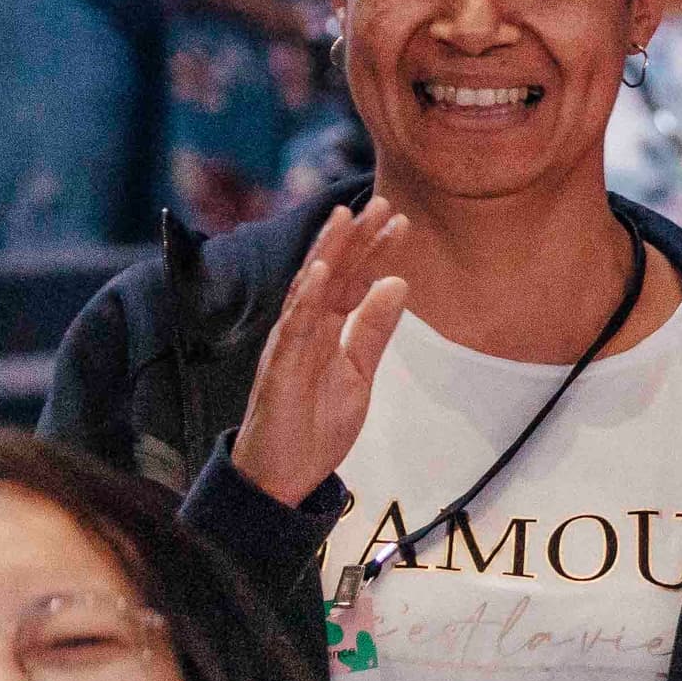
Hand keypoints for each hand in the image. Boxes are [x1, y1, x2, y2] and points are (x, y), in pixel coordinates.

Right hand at [232, 201, 411, 505]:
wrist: (281, 478)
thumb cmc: (313, 426)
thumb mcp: (358, 374)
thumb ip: (373, 331)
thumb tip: (398, 283)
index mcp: (325, 330)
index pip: (351, 280)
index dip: (374, 250)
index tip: (401, 221)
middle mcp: (304, 329)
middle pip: (330, 274)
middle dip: (354, 238)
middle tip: (381, 203)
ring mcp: (289, 346)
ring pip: (308, 290)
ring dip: (327, 253)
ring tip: (345, 219)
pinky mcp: (280, 370)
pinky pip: (292, 329)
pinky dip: (305, 299)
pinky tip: (319, 272)